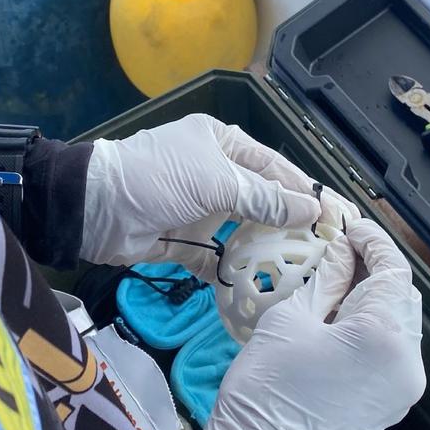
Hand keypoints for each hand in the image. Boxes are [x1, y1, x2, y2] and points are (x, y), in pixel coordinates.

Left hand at [80, 113, 357, 282]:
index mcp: (222, 144)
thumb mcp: (216, 181)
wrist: (96, 209)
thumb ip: (264, 198)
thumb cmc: (158, 178)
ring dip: (265, 249)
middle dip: (289, 223)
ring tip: (298, 269)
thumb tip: (311, 211)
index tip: (334, 213)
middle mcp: (215, 174)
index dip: (305, 190)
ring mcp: (200, 209)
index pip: (275, 167)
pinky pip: (218, 257)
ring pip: (243, 230)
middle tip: (323, 247)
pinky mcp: (186, 242)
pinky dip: (233, 271)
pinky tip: (257, 285)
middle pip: (262, 200)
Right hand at [199, 218, 425, 429]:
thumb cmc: (267, 390)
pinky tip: (343, 321)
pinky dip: (375, 329)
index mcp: (385, 336)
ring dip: (376, 299)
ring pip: (400, 324)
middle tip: (340, 251)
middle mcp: (408, 362)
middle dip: (376, 268)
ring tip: (338, 284)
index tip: (350, 225)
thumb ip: (327, 279)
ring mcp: (403, 388)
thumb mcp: (291, 320)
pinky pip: (393, 352)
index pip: (394, 269)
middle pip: (403, 296)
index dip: (373, 240)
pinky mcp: (391, 405)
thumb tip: (341, 249)